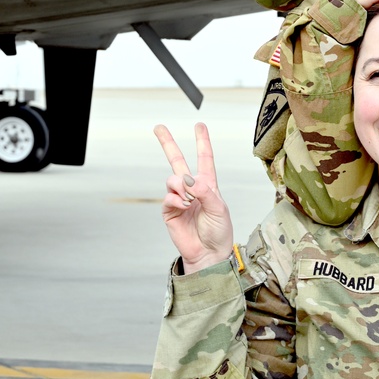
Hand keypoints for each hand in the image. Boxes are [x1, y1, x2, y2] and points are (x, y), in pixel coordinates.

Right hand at [155, 122, 234, 273]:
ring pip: (172, 179)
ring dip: (181, 186)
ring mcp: (179, 198)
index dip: (203, 141)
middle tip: (158, 127)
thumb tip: (188, 178)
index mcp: (208, 185)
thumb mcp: (220, 209)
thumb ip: (205, 191)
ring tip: (190, 200)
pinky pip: (168, 197)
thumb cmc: (219, 232)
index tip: (199, 125)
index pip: (205, 158)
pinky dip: (176, 200)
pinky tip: (184, 207)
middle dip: (168, 143)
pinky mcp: (169, 210)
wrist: (208, 254)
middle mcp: (192, 189)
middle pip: (178, 161)